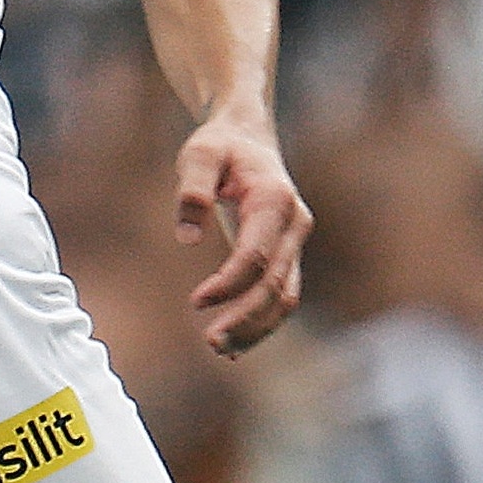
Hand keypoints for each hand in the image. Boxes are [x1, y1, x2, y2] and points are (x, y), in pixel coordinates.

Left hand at [176, 113, 312, 357]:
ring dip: (257, 327)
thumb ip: (193, 189)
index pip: (257, 255)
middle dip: (247, 318)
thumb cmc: (220, 144)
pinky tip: (235, 342)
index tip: (196, 301)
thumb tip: (187, 237)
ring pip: (286, 296)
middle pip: (277, 284)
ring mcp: (295, 241)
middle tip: (211, 342)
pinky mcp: (287, 252)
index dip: (230, 283)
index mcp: (275, 201)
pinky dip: (262, 320)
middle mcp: (294, 224)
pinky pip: (281, 293)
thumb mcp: (199, 153)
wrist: (248, 134)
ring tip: (220, 348)